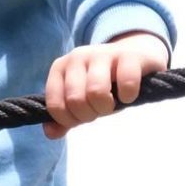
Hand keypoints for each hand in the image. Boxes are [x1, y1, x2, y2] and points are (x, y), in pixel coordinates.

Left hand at [43, 31, 169, 139]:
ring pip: (96, 91)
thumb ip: (64, 117)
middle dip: (89, 114)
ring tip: (113, 103)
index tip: (82, 117)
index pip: (55, 105)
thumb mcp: (81, 100)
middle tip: (99, 109)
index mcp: (60, 68)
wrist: (133, 58)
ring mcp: (102, 53)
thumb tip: (51, 133)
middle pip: (75, 100)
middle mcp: (77, 57)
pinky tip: (129, 95)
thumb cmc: (104, 84)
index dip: (70, 120)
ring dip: (106, 107)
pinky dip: (128, 96)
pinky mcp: (128, 55)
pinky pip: (126, 82)